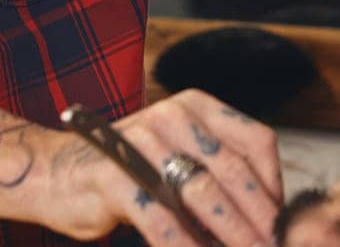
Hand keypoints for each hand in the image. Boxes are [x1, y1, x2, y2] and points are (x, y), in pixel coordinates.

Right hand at [44, 89, 282, 245]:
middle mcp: (172, 116)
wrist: (58, 173)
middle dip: (259, 219)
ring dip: (231, 235)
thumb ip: (219, 177)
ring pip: (201, 194)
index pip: (255, 141)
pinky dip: (184, 246)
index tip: (281, 224)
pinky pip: (160, 218)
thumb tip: (268, 221)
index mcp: (197, 107)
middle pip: (233, 170)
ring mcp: (141, 143)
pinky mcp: (113, 177)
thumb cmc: (131, 171)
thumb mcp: (180, 161)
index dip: (274, 187)